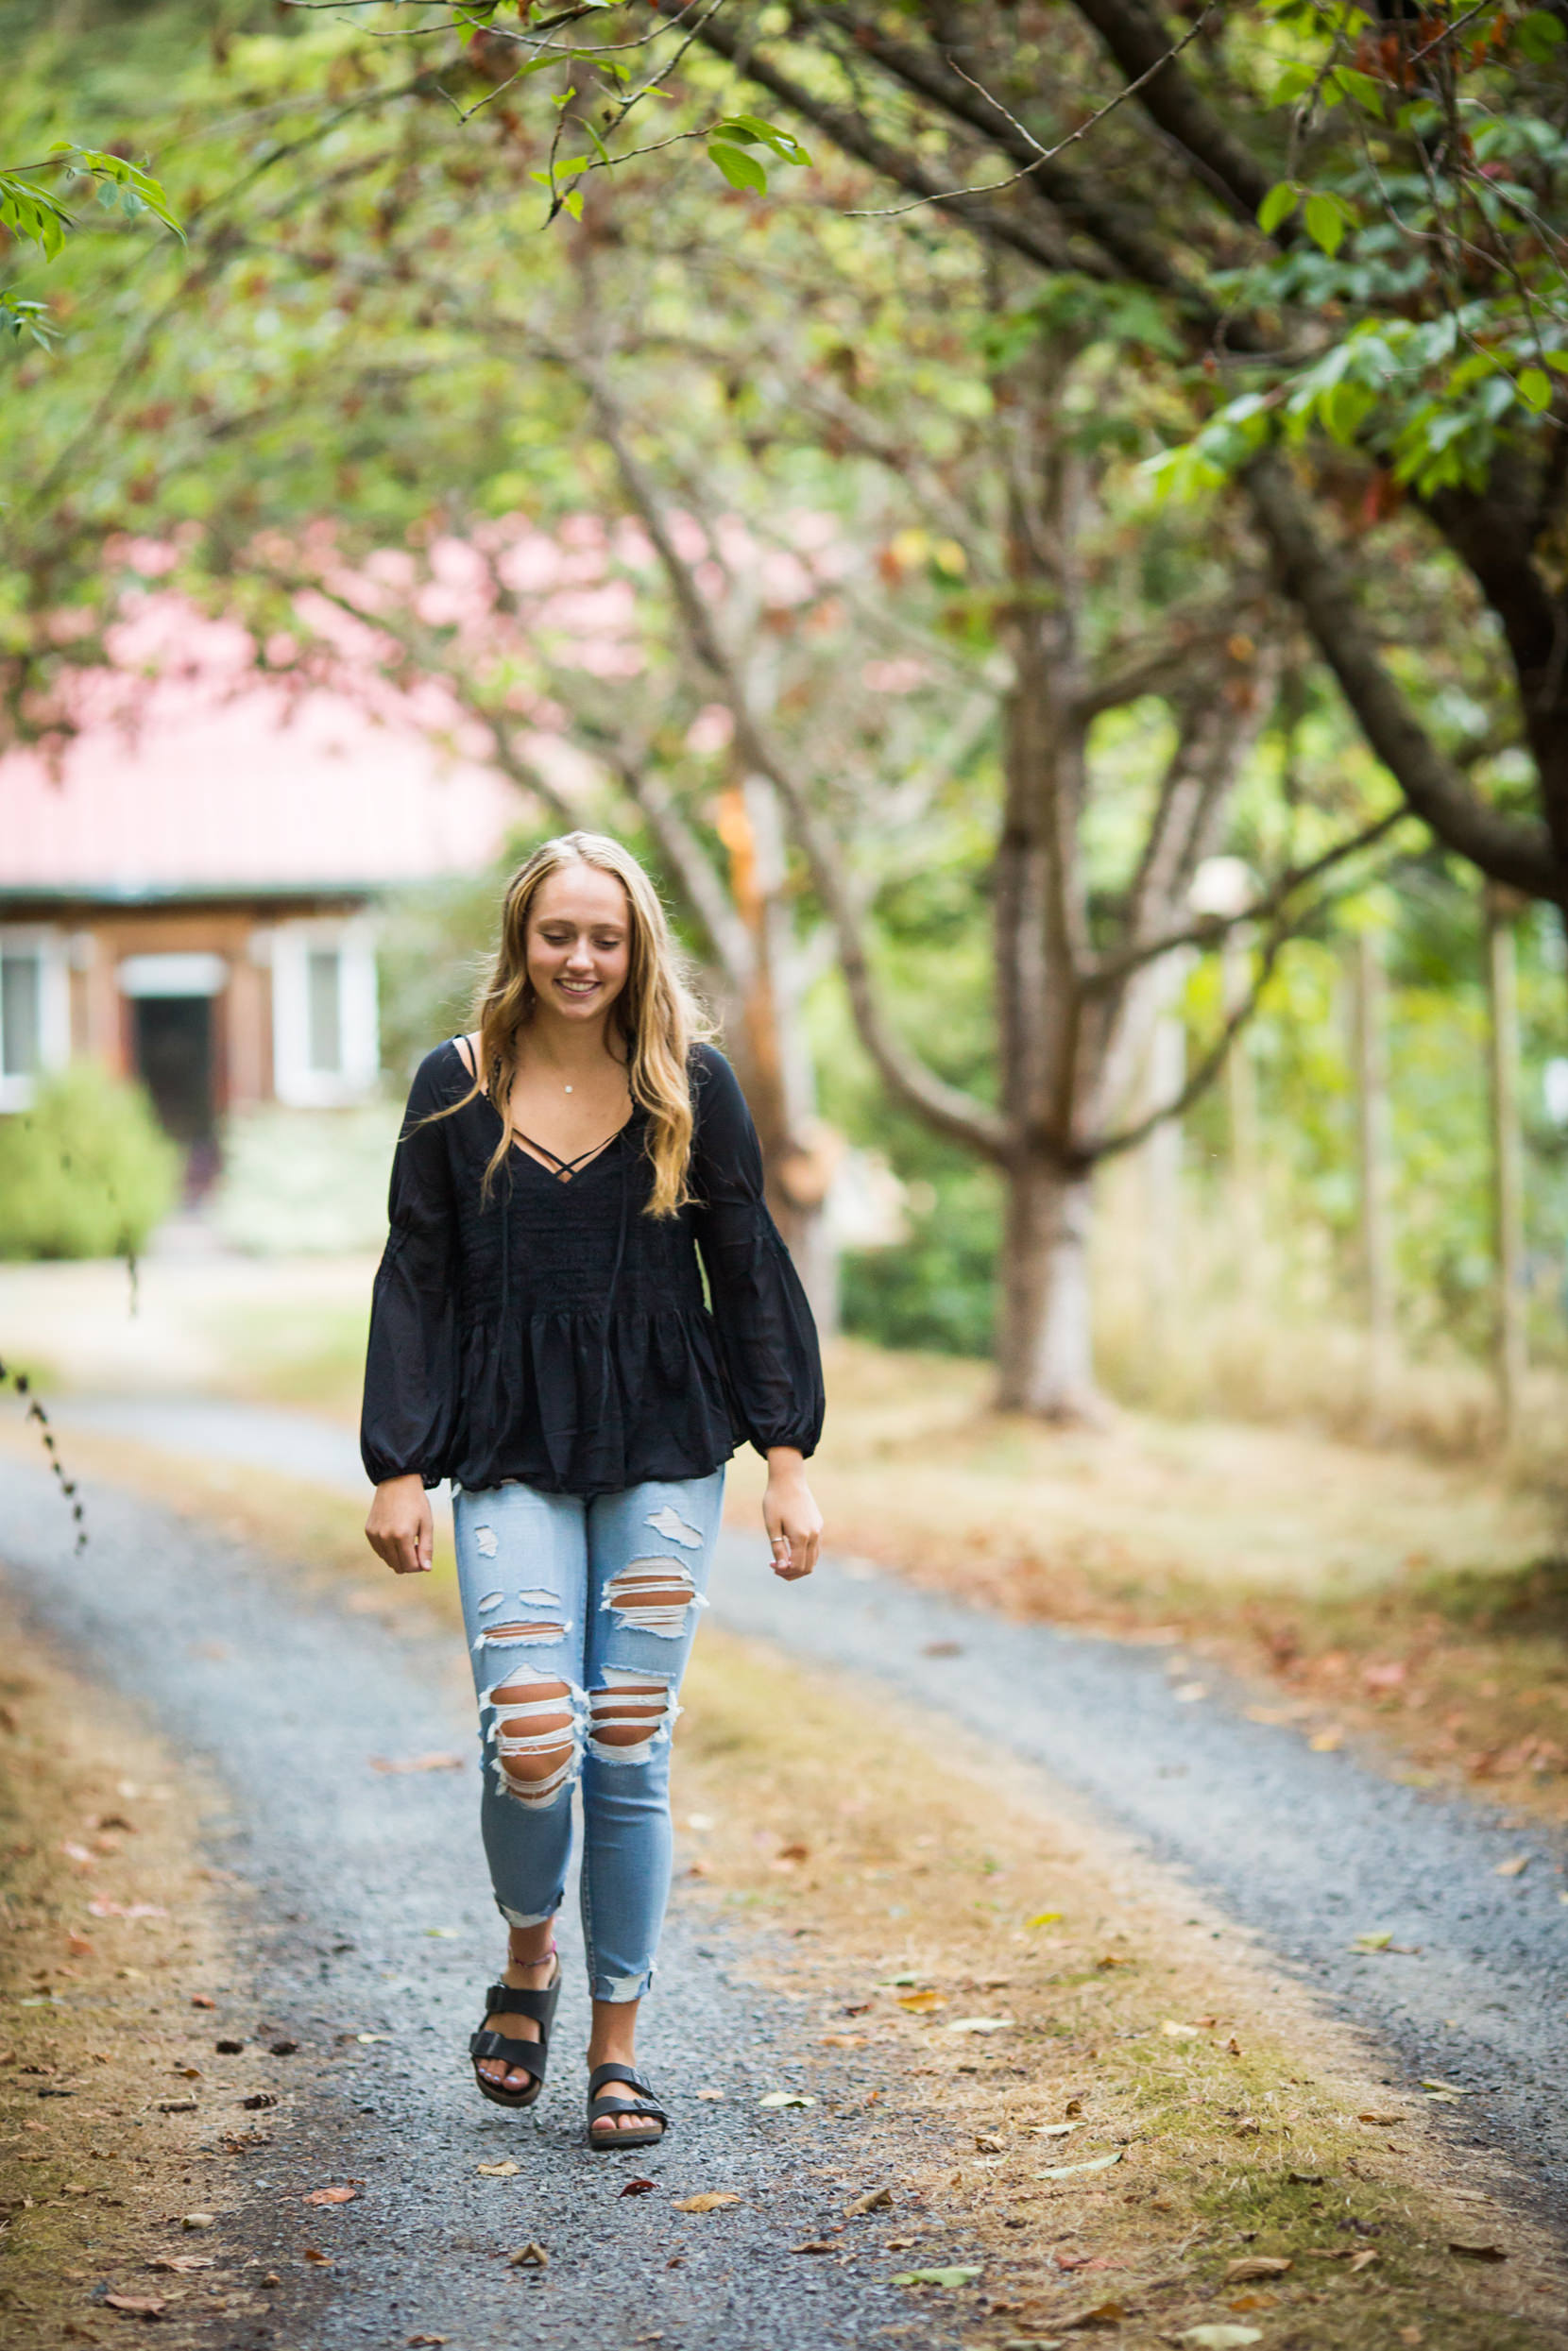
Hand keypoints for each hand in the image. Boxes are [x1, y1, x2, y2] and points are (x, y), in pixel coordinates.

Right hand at [366, 1474, 433, 1575]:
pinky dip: (389, 1549)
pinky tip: (396, 1536)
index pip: (409, 1566)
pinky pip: (379, 1551)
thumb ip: (426, 1548)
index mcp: (402, 1535)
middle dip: (409, 1562)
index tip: (424, 1556)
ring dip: (398, 1556)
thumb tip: (426, 1569)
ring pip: (387, 1560)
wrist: (397, 1482)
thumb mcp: (427, 1524)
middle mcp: (386, 1537)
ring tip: (407, 1540)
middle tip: (417, 1546)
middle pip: (397, 1566)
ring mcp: (375, 1535)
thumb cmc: (416, 1502)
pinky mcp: (369, 1531)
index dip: (419, 1566)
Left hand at [763, 1450, 821, 1581]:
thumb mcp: (772, 1526)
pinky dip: (805, 1555)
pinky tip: (791, 1549)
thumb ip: (778, 1548)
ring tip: (782, 1560)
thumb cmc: (776, 1501)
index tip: (770, 1566)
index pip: (797, 1566)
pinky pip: (815, 1548)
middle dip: (792, 1572)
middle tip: (775, 1567)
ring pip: (814, 1559)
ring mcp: (819, 1530)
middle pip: (808, 1567)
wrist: (789, 1479)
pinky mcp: (819, 1525)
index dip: (784, 1572)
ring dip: (799, 1565)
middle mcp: (814, 1535)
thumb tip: (782, 1568)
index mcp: (802, 1536)